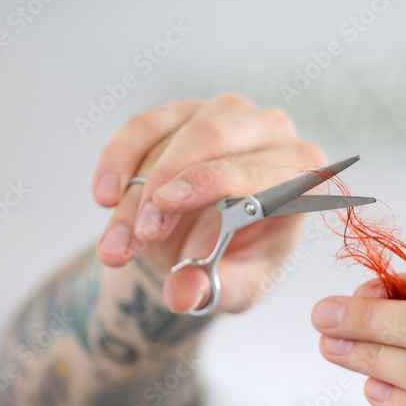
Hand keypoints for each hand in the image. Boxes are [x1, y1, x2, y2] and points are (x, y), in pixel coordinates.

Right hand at [91, 94, 326, 313]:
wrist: (210, 244)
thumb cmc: (238, 261)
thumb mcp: (233, 288)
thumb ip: (212, 290)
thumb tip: (182, 295)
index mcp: (301, 176)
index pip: (259, 167)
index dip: (210, 182)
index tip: (163, 206)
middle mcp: (273, 133)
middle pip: (212, 136)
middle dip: (164, 183)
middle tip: (139, 234)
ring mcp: (229, 115)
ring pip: (172, 134)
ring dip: (135, 190)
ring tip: (117, 245)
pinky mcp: (187, 110)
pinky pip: (145, 124)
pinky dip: (119, 159)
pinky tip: (104, 197)